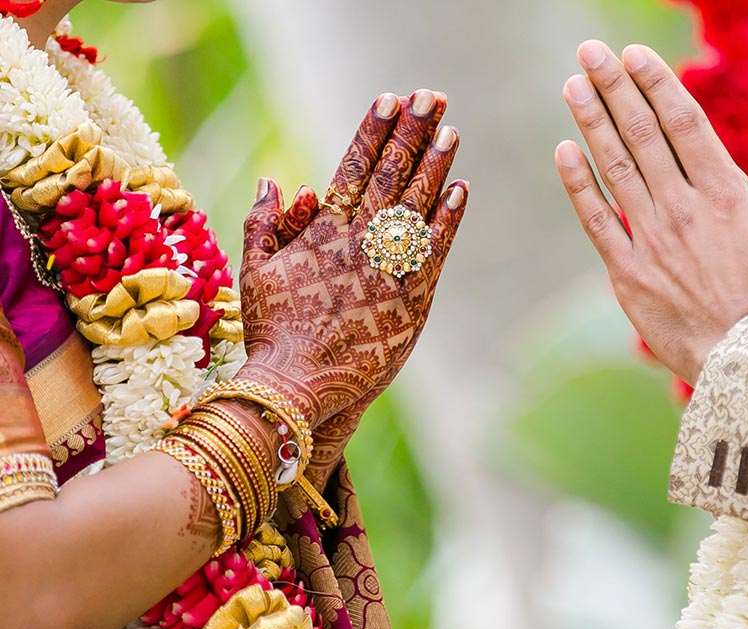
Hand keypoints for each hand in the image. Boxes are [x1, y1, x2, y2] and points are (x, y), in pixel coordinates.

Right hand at [237, 91, 467, 430]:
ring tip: (451, 130)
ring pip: (419, 204)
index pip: (353, 166)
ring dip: (437, 164)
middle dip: (412, 132)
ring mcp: (389, 267)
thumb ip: (266, 223)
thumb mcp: (256, 272)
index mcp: (323, 230)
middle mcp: (360, 240)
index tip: (390, 98)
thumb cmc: (272, 331)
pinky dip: (449, 217)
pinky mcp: (413, 298)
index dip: (374, 130)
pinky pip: (436, 248)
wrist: (299, 384)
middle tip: (432, 96)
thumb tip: (275, 180)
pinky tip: (462, 189)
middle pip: (392, 174)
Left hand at [555, 41, 747, 382]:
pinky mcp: (628, 274)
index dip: (656, 84)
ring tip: (572, 85)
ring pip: (615, 168)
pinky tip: (564, 151)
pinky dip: (579, 184)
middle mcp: (683, 208)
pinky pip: (597, 221)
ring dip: (592, 123)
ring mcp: (652, 240)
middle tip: (590, 51)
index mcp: (727, 194)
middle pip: (642, 135)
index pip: (684, 123)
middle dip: (614, 88)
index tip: (634, 54)